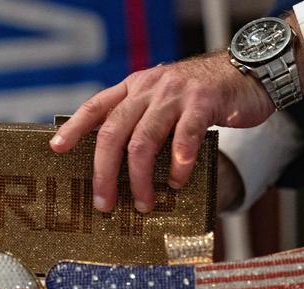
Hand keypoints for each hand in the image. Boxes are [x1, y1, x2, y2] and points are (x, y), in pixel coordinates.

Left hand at [49, 51, 274, 212]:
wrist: (246, 71)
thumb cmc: (202, 96)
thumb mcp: (163, 100)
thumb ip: (142, 121)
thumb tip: (122, 164)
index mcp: (135, 88)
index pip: (96, 106)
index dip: (74, 127)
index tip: (57, 148)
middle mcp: (149, 88)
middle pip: (113, 131)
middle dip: (104, 172)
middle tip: (104, 202)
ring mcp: (175, 94)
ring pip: (143, 140)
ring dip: (139, 178)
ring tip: (143, 202)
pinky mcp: (203, 102)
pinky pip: (184, 136)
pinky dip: (178, 164)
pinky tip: (178, 181)